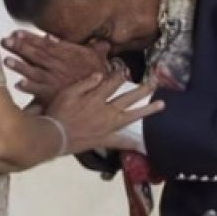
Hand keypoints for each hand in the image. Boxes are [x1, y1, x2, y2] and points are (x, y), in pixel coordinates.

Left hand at [2, 29, 120, 105]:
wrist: (104, 91)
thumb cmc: (99, 73)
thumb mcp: (98, 54)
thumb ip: (93, 44)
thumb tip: (89, 35)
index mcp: (65, 54)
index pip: (44, 43)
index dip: (30, 38)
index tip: (16, 33)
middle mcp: (57, 65)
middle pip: (36, 54)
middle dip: (20, 47)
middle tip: (5, 41)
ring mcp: (54, 79)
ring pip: (34, 70)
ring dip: (20, 65)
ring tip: (7, 60)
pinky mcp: (53, 94)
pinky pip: (39, 90)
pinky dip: (29, 86)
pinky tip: (19, 84)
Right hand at [46, 69, 163, 154]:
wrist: (54, 136)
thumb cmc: (58, 112)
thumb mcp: (68, 92)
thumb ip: (85, 83)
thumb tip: (100, 75)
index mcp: (96, 97)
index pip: (112, 83)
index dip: (120, 75)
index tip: (125, 71)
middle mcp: (106, 110)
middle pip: (128, 97)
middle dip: (142, 89)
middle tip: (155, 83)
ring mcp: (108, 126)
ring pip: (132, 116)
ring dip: (147, 110)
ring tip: (161, 105)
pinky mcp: (105, 139)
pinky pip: (121, 142)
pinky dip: (132, 143)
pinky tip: (142, 145)